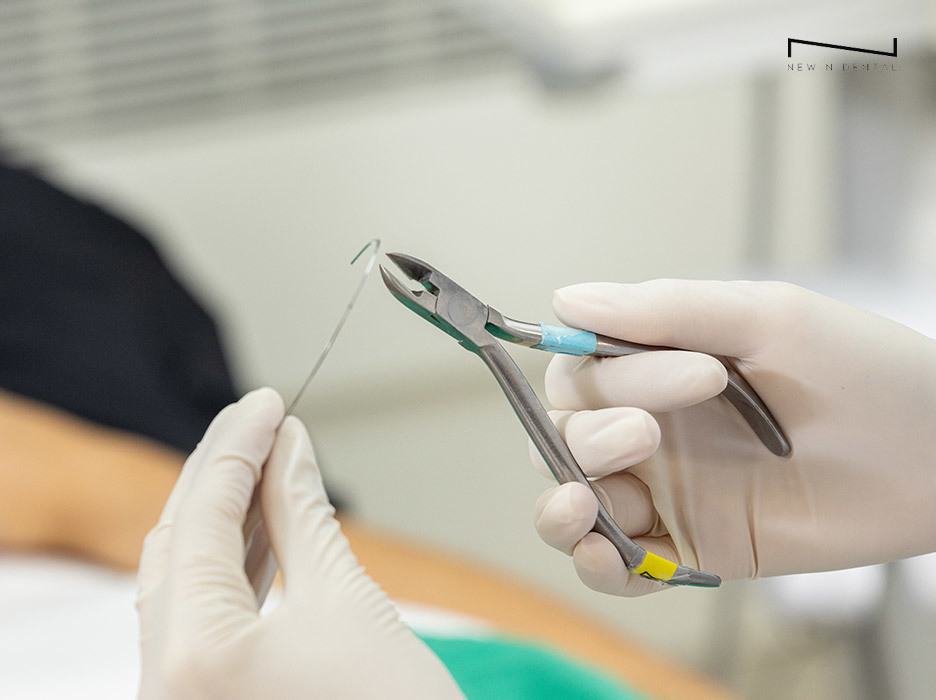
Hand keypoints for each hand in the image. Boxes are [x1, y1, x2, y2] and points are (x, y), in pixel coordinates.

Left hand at [137, 388, 463, 698]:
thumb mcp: (348, 601)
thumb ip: (303, 514)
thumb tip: (289, 447)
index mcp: (195, 659)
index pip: (203, 518)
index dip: (240, 447)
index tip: (269, 403)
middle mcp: (165, 687)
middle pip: (179, 545)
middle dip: (223, 474)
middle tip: (262, 419)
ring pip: (184, 580)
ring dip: (225, 516)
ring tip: (266, 461)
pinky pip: (199, 616)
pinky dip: (230, 565)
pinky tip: (261, 525)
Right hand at [531, 280, 935, 595]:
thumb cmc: (862, 369)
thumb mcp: (766, 318)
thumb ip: (663, 311)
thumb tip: (563, 300)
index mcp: (659, 367)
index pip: (578, 372)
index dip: (601, 374)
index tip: (692, 369)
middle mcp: (652, 428)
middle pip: (564, 436)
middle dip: (589, 437)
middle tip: (651, 432)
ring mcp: (668, 491)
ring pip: (572, 500)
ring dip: (561, 504)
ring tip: (585, 504)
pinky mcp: (692, 548)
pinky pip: (620, 565)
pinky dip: (594, 565)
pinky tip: (601, 551)